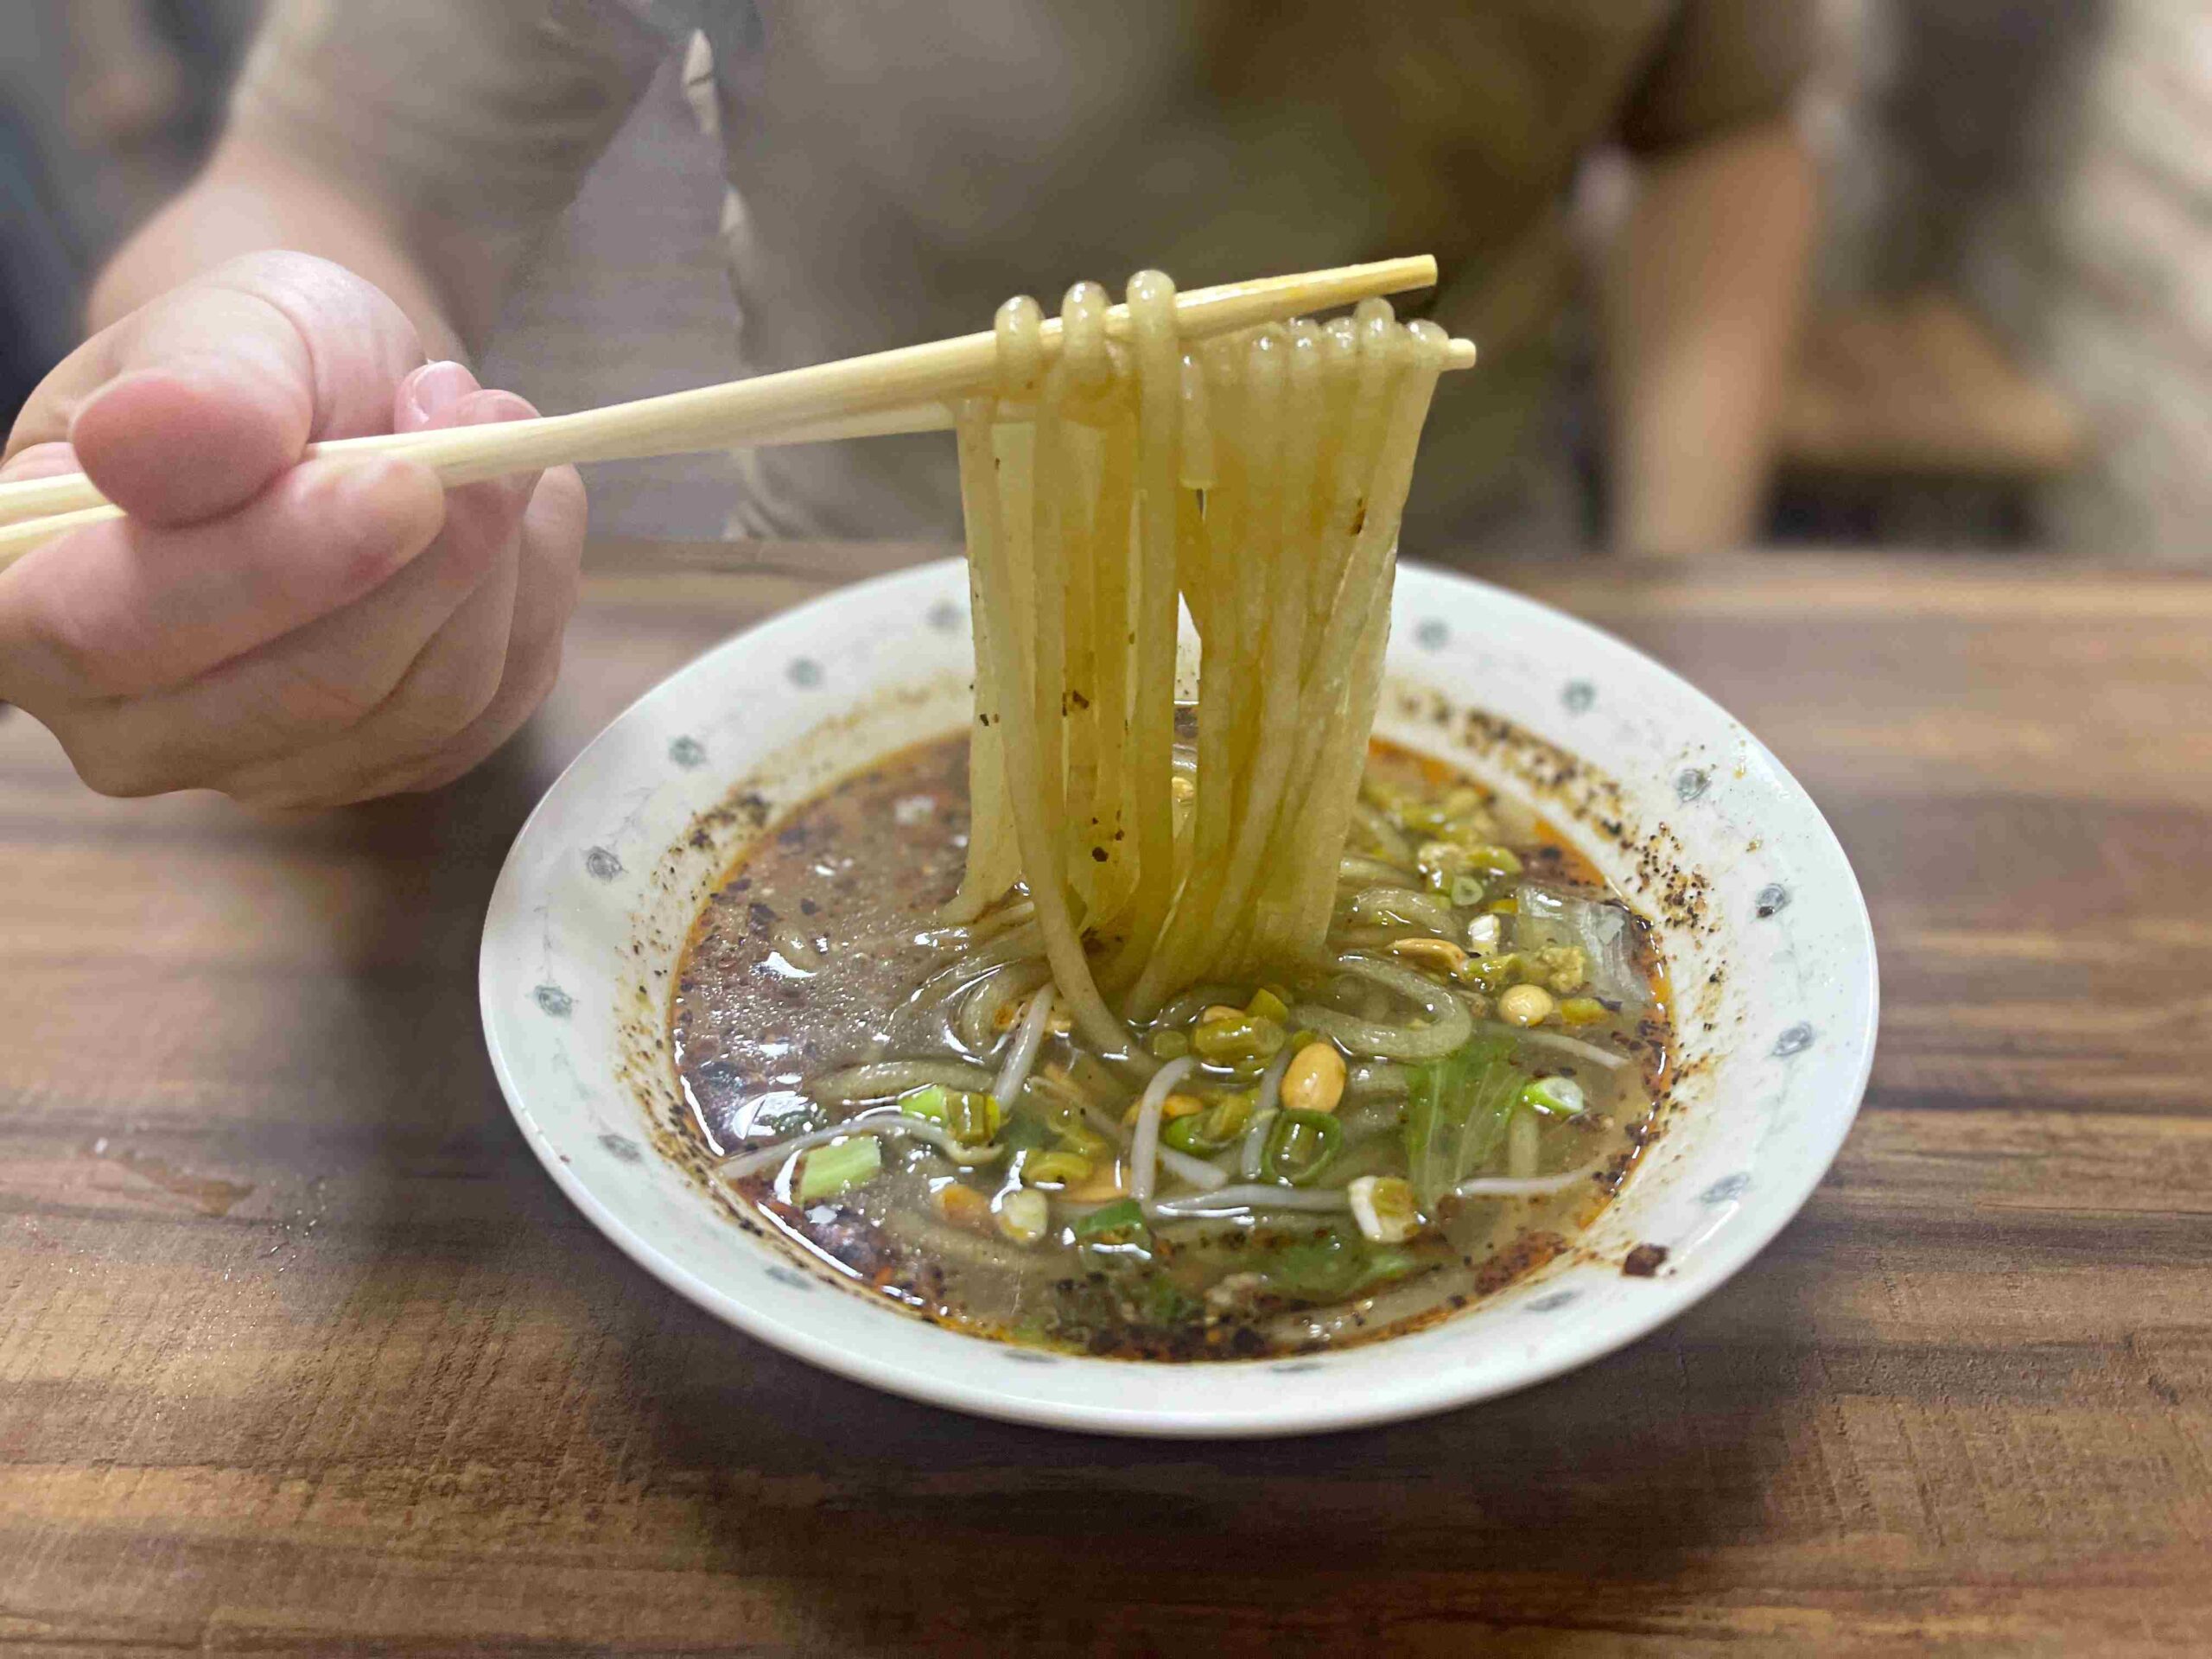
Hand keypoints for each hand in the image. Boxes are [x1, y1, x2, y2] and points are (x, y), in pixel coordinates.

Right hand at [0, 250, 586, 810]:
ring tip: (488, 431)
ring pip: (424, 705)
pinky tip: (514, 515)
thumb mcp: (226, 328)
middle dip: (430, 556)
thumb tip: (140, 440)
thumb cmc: (258, 360)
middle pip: (305, 692)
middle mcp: (126, 720)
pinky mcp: (384, 769)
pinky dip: (531, 597)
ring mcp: (264, 764)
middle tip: (486, 416)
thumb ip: (194, 392)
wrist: (341, 399)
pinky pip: (495, 710)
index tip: (403, 479)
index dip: (271, 565)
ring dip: (496, 561)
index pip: (114, 630)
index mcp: (22, 602)